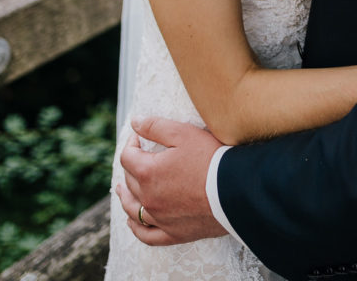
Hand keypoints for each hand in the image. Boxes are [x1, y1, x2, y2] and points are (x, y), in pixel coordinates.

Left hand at [118, 117, 226, 245]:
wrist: (234, 190)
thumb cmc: (209, 158)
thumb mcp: (183, 133)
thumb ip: (155, 126)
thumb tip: (134, 122)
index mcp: (147, 172)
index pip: (127, 156)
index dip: (131, 143)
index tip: (140, 136)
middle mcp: (148, 198)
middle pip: (130, 181)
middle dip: (132, 165)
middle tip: (139, 156)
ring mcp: (159, 218)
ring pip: (133, 208)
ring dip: (125, 196)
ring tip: (122, 189)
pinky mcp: (172, 233)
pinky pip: (146, 234)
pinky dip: (136, 227)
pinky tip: (132, 221)